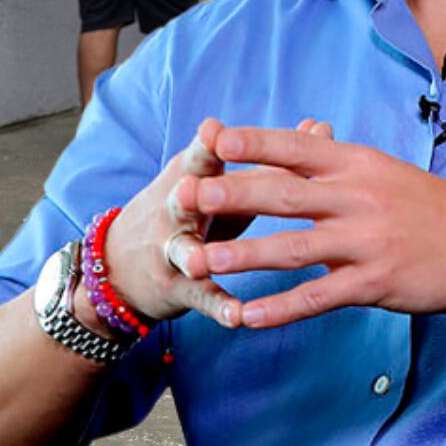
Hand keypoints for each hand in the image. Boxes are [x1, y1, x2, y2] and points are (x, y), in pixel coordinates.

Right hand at [97, 118, 332, 330]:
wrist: (124, 264)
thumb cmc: (193, 211)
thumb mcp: (221, 181)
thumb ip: (269, 157)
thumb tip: (320, 128)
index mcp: (190, 177)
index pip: (199, 157)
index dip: (206, 145)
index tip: (213, 130)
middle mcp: (176, 210)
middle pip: (182, 199)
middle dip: (190, 194)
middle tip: (191, 188)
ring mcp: (172, 250)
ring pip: (182, 250)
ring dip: (192, 254)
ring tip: (199, 263)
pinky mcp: (177, 288)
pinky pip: (200, 297)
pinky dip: (218, 305)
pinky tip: (237, 317)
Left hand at [186, 127, 445, 328]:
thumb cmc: (429, 206)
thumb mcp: (381, 170)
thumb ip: (333, 161)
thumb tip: (290, 139)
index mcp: (355, 164)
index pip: (294, 148)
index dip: (252, 143)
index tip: (211, 140)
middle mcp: (356, 199)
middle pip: (282, 195)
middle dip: (230, 196)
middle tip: (184, 198)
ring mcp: (365, 244)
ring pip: (291, 249)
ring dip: (241, 256)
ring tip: (198, 262)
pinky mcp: (375, 285)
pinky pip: (318, 298)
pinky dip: (280, 308)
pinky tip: (246, 315)